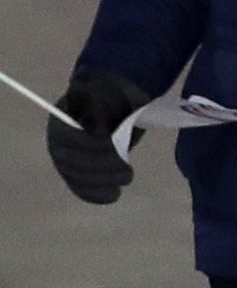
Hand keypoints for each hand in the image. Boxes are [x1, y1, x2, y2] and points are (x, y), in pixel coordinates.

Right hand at [46, 72, 142, 205]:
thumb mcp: (115, 93)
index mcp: (63, 119)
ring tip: (126, 178)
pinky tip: (114, 195)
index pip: (70, 137)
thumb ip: (107, 103)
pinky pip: (80, 188)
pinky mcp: (76, 174)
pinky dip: (96, 195)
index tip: (117, 147)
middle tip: (128, 171)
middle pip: (73, 161)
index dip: (93, 146)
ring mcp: (65, 161)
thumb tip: (97, 130)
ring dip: (103, 182)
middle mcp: (58, 142)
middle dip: (102, 168)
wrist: (115, 110)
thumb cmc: (115, 99)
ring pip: (77, 178)